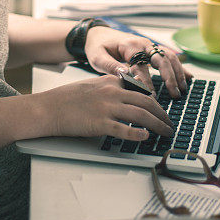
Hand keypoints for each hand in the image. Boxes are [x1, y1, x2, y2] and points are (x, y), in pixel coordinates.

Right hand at [43, 74, 173, 140]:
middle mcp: (112, 93)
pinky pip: (124, 130)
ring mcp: (107, 108)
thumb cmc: (68, 98)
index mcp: (110, 82)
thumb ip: (110, 89)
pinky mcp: (100, 124)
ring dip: (157, 125)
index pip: (140, 90)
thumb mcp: (92, 86)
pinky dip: (138, 134)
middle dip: (162, 114)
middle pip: (146, 103)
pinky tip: (146, 137)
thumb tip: (127, 99)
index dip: (155, 102)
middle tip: (169, 123)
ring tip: (165, 132)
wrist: (50, 108)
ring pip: (141, 115)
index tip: (161, 110)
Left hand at [84, 26, 191, 97]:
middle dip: (169, 77)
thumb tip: (124, 76)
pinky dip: (180, 67)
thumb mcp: (98, 57)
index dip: (146, 81)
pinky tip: (188, 77)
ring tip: (182, 89)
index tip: (152, 96)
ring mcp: (149, 46)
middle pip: (161, 59)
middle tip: (175, 94)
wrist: (98, 35)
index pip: (140, 65)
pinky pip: (170, 57)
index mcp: (129, 46)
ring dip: (177, 72)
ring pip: (169, 57)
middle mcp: (142, 44)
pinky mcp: (152, 49)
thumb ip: (111, 66)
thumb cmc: (98, 47)